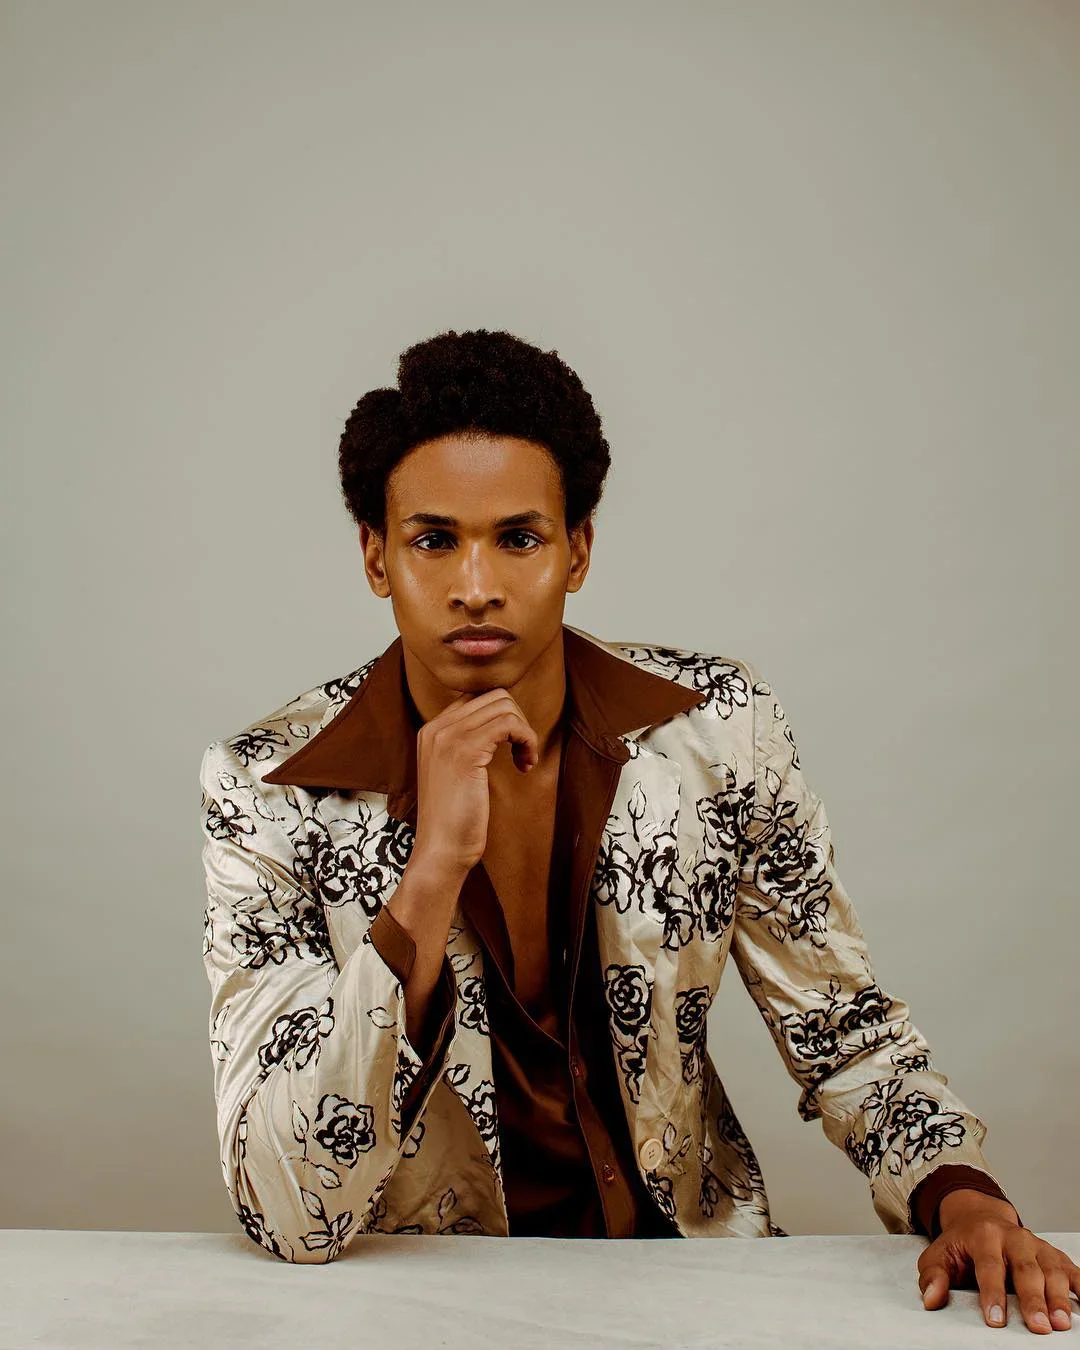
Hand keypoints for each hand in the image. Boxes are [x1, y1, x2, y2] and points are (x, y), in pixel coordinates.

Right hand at [412, 686, 538, 874]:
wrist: (441, 850)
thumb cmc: (454, 820)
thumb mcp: (455, 774)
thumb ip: (467, 747)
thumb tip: (501, 726)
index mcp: (431, 731)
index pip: (477, 699)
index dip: (504, 718)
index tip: (512, 746)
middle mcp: (436, 728)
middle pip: (493, 697)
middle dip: (518, 721)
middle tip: (522, 753)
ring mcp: (448, 738)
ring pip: (503, 706)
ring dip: (525, 731)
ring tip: (524, 760)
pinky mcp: (465, 752)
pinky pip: (508, 724)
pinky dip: (526, 739)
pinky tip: (525, 765)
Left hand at [918, 1192, 1079, 1332]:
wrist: (980, 1218)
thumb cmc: (962, 1244)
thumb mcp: (939, 1255)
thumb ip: (933, 1276)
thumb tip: (932, 1298)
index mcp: (984, 1235)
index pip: (989, 1267)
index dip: (992, 1294)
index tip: (995, 1320)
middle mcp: (1014, 1237)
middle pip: (1026, 1270)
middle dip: (1032, 1300)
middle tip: (1038, 1327)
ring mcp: (1037, 1245)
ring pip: (1051, 1270)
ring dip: (1058, 1298)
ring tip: (1060, 1324)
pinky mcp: (1053, 1254)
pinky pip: (1072, 1270)